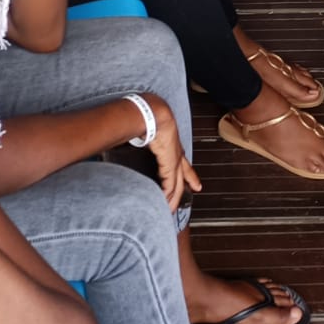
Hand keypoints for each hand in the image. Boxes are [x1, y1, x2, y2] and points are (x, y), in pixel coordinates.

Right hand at [140, 93, 201, 211]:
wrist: (154, 113)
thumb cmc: (149, 117)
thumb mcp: (148, 130)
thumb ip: (141, 137)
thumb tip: (128, 138)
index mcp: (172, 145)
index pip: (183, 163)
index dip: (190, 175)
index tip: (195, 184)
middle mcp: (176, 153)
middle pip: (182, 177)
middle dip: (182, 191)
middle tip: (182, 204)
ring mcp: (174, 159)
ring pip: (177, 184)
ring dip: (173, 198)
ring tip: (169, 210)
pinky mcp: (170, 163)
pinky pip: (170, 183)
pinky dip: (167, 194)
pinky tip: (165, 202)